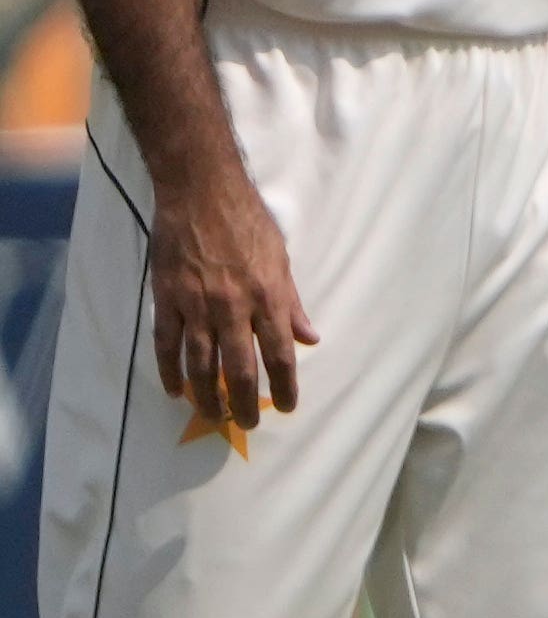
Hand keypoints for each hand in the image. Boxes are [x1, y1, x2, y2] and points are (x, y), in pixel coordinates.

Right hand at [149, 165, 316, 428]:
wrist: (201, 194)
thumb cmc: (248, 222)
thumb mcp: (282, 259)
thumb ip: (293, 303)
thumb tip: (310, 337)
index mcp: (268, 297)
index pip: (280, 354)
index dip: (285, 385)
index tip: (288, 405)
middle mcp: (234, 308)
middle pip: (240, 369)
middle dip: (245, 402)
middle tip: (246, 423)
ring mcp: (197, 307)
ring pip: (201, 365)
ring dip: (207, 396)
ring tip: (213, 415)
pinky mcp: (167, 300)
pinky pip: (166, 346)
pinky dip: (170, 372)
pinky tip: (176, 391)